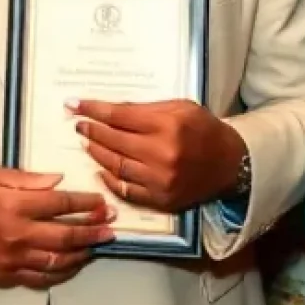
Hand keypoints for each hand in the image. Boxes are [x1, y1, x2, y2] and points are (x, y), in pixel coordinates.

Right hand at [0, 168, 114, 288]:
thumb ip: (29, 180)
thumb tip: (59, 181)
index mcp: (13, 206)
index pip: (60, 205)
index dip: (85, 204)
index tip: (102, 203)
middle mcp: (16, 236)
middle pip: (65, 236)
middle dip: (92, 231)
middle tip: (110, 227)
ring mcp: (11, 260)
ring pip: (57, 261)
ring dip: (82, 254)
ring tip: (97, 246)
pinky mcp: (5, 276)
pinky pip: (41, 278)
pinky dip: (61, 273)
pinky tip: (73, 264)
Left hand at [73, 98, 243, 212]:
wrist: (230, 164)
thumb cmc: (203, 129)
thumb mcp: (180, 107)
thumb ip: (145, 109)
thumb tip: (110, 110)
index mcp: (167, 125)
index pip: (119, 116)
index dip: (93, 109)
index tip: (74, 104)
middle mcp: (162, 154)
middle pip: (114, 141)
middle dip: (92, 130)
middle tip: (78, 124)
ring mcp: (160, 180)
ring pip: (116, 166)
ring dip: (96, 153)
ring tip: (86, 142)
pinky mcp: (161, 199)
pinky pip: (126, 190)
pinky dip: (110, 180)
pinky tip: (100, 169)